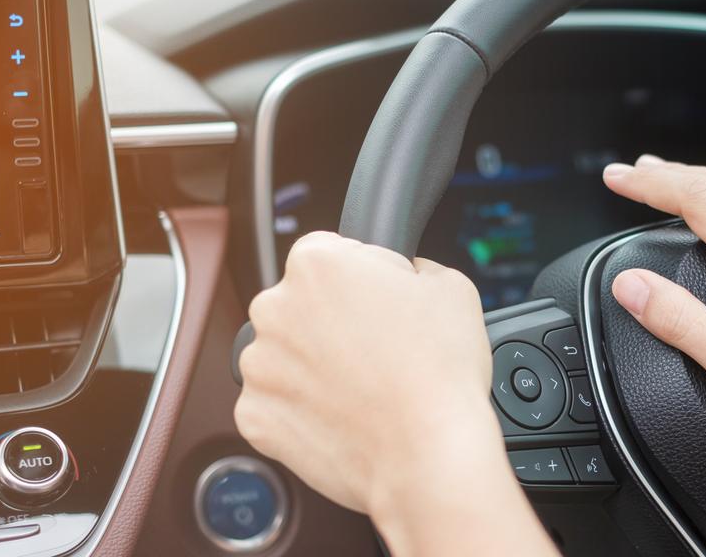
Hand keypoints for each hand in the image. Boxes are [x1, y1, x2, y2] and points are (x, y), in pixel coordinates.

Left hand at [235, 232, 554, 554]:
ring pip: (285, 355)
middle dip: (332, 320)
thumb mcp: (450, 286)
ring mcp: (259, 366)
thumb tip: (404, 276)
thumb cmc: (440, 373)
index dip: (364, 277)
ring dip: (314, 365)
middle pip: (301, 303)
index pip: (330, 252)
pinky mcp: (255, 417)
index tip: (382, 304)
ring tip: (364, 388)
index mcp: (317, 264)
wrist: (429, 454)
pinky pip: (276, 404)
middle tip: (378, 349)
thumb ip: (412, 267)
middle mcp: (274, 308)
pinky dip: (303, 410)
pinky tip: (344, 415)